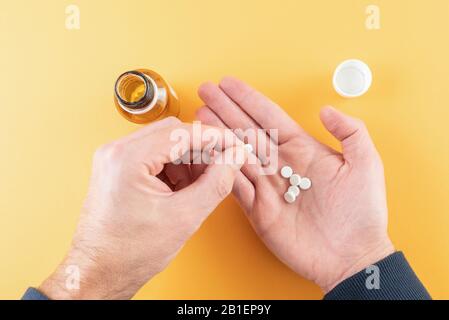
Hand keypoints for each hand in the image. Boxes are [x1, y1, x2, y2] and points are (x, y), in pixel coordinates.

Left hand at [39, 117, 247, 298]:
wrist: (99, 272)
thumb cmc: (129, 252)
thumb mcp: (183, 217)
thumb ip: (216, 183)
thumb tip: (234, 158)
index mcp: (128, 159)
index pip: (182, 133)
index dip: (216, 139)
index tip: (236, 146)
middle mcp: (116, 152)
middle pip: (173, 133)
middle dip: (202, 149)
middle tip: (222, 166)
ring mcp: (114, 159)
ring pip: (164, 143)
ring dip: (188, 159)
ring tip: (201, 185)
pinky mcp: (117, 169)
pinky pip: (153, 156)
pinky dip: (174, 167)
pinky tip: (184, 188)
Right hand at [196, 77, 393, 292]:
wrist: (352, 256)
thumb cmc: (362, 212)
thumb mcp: (366, 164)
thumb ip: (350, 131)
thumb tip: (326, 109)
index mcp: (303, 150)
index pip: (269, 117)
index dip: (248, 99)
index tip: (229, 84)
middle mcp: (280, 164)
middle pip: (246, 130)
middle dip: (225, 109)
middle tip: (206, 91)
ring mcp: (267, 186)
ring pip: (235, 153)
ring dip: (217, 134)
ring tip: (199, 117)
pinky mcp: (257, 208)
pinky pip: (234, 183)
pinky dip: (219, 167)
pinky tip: (206, 151)